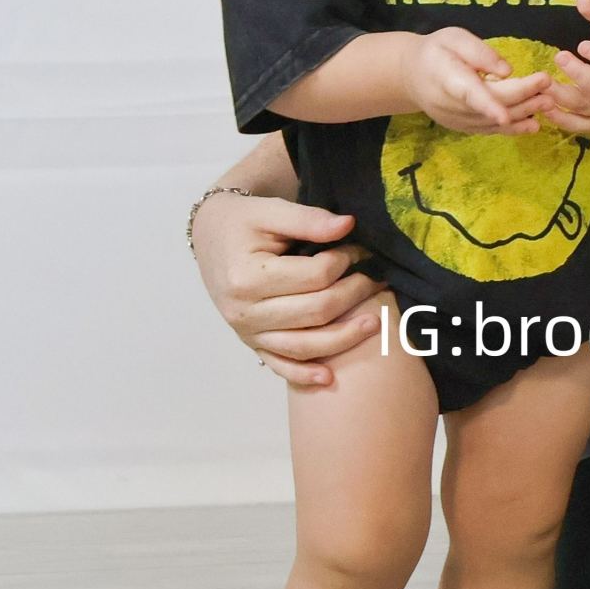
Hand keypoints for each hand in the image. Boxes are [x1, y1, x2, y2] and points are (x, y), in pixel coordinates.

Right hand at [191, 194, 381, 387]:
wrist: (211, 238)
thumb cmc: (243, 222)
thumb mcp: (270, 211)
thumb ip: (309, 219)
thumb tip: (349, 225)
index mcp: (247, 276)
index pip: (314, 276)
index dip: (346, 262)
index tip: (361, 249)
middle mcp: (245, 311)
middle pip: (315, 311)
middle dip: (354, 295)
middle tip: (377, 278)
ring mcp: (247, 332)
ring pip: (304, 345)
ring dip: (344, 337)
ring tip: (376, 323)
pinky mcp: (251, 343)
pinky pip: (280, 364)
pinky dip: (304, 374)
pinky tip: (329, 377)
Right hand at [405, 27, 552, 133]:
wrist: (412, 76)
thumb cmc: (436, 51)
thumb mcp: (453, 38)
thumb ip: (478, 52)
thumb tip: (508, 71)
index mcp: (447, 79)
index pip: (469, 94)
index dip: (488, 105)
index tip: (505, 115)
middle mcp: (451, 106)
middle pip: (491, 105)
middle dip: (522, 97)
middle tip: (549, 85)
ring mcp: (457, 121)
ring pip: (494, 122)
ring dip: (523, 113)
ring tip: (549, 102)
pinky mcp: (464, 128)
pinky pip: (491, 131)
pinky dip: (513, 128)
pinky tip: (533, 124)